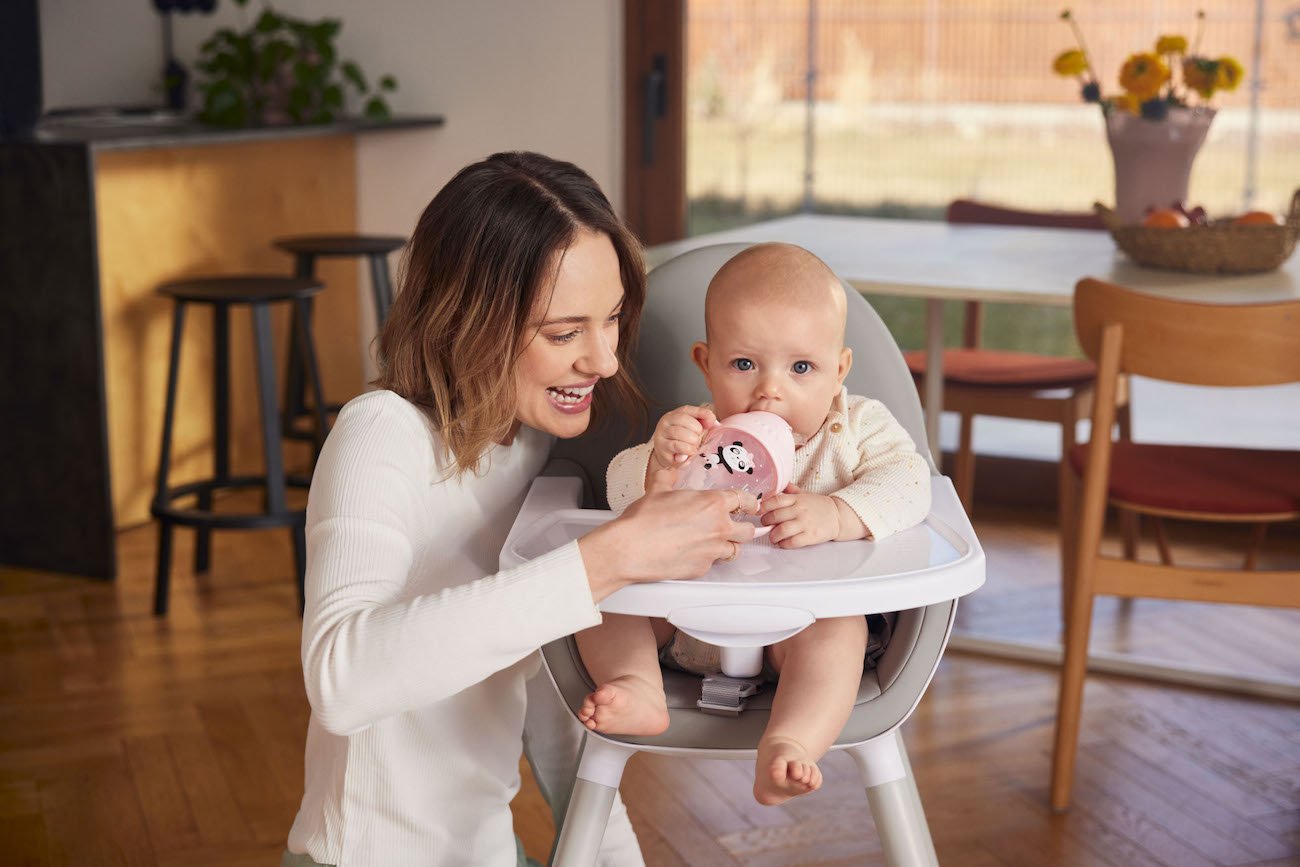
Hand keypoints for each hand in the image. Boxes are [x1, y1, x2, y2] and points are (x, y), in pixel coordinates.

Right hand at [578, 487, 757, 598]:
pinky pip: (713, 563)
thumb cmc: (643, 519)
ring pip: (735, 551)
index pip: (744, 500)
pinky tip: (694, 554)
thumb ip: (669, 477)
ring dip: (728, 546)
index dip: (750, 503)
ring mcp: (712, 550)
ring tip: (716, 543)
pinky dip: (707, 559)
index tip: (751, 505)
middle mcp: (718, 527)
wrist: (631, 548)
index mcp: (712, 504)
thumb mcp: (657, 489)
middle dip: (744, 528)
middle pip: (747, 530)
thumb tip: (671, 471)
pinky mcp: (702, 568)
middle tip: (737, 526)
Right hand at [646, 405, 717, 491]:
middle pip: (684, 420)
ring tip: (694, 446)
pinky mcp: (662, 448)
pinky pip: (678, 446)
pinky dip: (688, 449)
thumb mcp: (692, 429)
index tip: (711, 423)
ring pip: (680, 433)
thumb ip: (704, 423)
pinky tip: (690, 451)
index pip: (688, 409)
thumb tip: (715, 424)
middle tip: (698, 438)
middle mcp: (666, 422)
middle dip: (697, 430)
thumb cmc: (681, 441)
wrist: (667, 456)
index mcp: (674, 414)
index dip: (702, 414)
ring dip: (692, 441)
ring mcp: (662, 434)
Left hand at [760, 483, 862, 547]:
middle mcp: (800, 510)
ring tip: (774, 536)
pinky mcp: (811, 536)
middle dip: (766, 522)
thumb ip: (790, 491)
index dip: (764, 507)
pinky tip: (783, 543)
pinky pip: (792, 542)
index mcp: (797, 499)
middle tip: (766, 525)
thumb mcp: (804, 494)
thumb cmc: (818, 506)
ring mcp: (805, 523)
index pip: (775, 501)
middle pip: (775, 516)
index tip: (759, 511)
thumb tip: (775, 484)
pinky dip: (784, 544)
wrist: (838, 516)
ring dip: (773, 536)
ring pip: (781, 531)